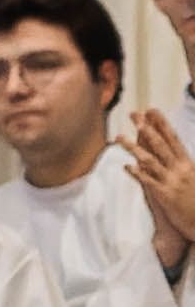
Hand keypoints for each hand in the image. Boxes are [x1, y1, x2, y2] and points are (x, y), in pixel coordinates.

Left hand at [123, 108, 194, 272]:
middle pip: (160, 145)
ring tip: (119, 137)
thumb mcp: (193, 178)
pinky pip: (149, 182)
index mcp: (188, 164)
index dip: (161, 124)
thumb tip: (170, 152)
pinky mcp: (165, 196)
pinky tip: (126, 166)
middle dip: (146, 128)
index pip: (173, 139)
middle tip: (134, 114)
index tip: (152, 110)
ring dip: (134, 148)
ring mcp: (172, 182)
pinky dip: (137, 173)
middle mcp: (180, 170)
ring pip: (150, 161)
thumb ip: (181, 164)